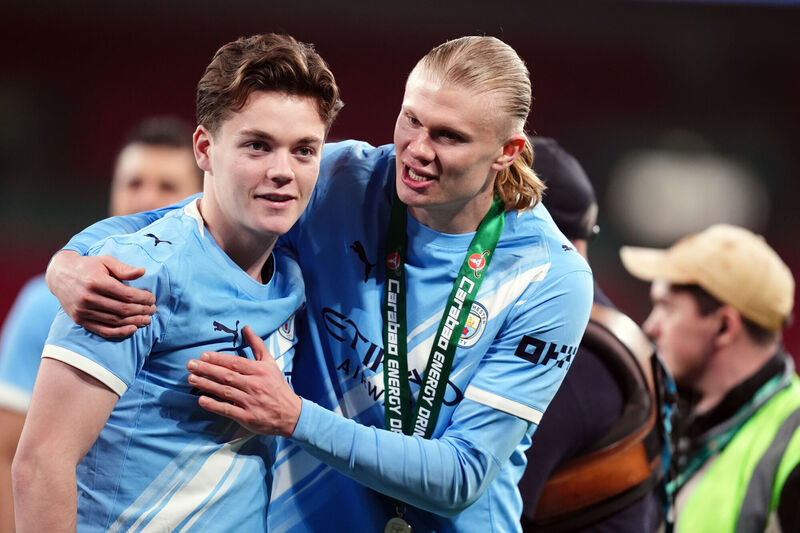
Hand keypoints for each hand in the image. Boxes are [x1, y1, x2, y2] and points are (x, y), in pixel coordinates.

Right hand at [45, 250, 156, 337]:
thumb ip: (124, 268)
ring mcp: (83, 310)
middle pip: (123, 309)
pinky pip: (102, 330)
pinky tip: (132, 329)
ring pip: (115, 321)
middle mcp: (88, 297)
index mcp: (97, 281)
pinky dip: (119, 332)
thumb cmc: (88, 266)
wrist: (60, 274)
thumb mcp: (105, 261)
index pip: (127, 294)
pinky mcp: (79, 320)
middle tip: (153, 310)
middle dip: (142, 311)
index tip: (152, 299)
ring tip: (147, 320)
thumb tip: (142, 272)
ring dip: (134, 322)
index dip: (143, 298)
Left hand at [186, 326, 301, 437]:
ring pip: (225, 391)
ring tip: (191, 379)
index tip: (203, 355)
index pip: (235, 363)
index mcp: (260, 371)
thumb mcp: (271, 364)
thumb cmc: (277, 387)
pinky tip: (201, 400)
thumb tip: (246, 328)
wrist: (291, 414)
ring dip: (206, 385)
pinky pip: (228, 409)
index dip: (219, 359)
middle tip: (190, 365)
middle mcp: (255, 385)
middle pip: (227, 376)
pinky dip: (214, 405)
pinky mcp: (248, 417)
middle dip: (207, 370)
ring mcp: (251, 401)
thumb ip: (257, 346)